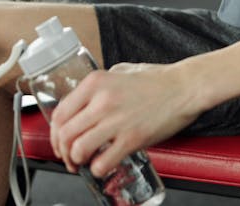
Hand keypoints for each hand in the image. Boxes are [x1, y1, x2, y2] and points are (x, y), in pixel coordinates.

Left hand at [49, 61, 201, 177]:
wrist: (185, 87)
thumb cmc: (158, 79)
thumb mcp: (123, 70)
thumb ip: (103, 84)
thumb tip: (88, 99)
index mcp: (96, 82)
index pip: (60, 113)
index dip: (55, 133)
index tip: (60, 141)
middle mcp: (102, 100)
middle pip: (64, 134)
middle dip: (63, 151)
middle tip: (69, 157)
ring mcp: (116, 120)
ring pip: (78, 149)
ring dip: (77, 161)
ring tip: (85, 162)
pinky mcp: (132, 138)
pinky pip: (102, 162)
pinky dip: (98, 169)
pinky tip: (103, 165)